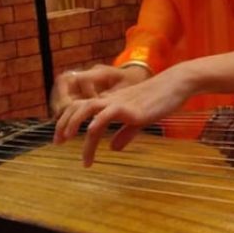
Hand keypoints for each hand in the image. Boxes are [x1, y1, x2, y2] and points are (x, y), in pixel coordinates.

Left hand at [54, 64, 194, 165]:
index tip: (61, 138)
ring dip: (73, 124)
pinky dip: (94, 124)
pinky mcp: (130, 109)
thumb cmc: (160, 100)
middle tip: (57, 143)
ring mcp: (119, 103)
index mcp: (111, 102)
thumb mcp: (140, 119)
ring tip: (67, 140)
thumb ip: (126, 133)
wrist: (176, 85)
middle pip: (77, 107)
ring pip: (86, 109)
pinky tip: (90, 135)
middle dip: (64, 124)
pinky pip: (106, 114)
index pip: (81, 108)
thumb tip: (113, 147)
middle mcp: (110, 101)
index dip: (67, 122)